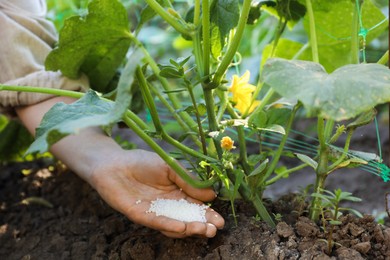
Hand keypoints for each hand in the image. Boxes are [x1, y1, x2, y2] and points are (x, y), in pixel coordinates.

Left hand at [16, 96, 223, 237]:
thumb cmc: (142, 162)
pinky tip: (184, 227)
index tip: (221, 220)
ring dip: (190, 229)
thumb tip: (212, 194)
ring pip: (175, 225)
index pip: (196, 207)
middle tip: (215, 229)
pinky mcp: (141, 215)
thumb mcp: (171, 167)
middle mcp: (168, 205)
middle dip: (203, 225)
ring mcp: (155, 212)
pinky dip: (171, 226)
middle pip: (189, 219)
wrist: (114, 163)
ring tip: (203, 229)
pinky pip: (158, 222)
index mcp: (177, 193)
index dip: (208, 214)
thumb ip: (189, 180)